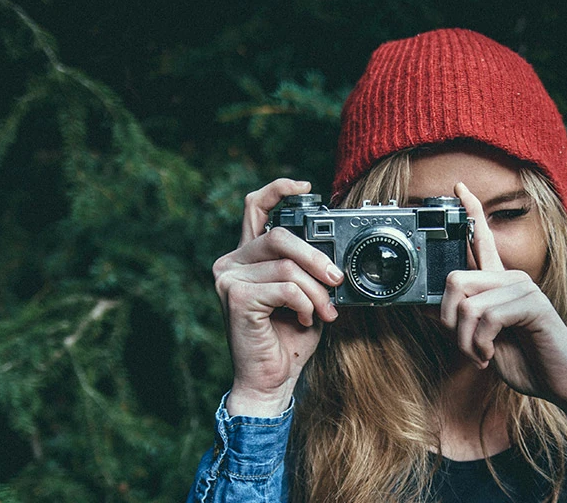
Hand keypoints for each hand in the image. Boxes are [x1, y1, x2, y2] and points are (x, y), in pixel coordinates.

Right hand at [212, 178, 342, 415]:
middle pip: (280, 236)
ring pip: (287, 266)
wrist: (270, 380)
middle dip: (317, 258)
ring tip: (325, 312)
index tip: (306, 186)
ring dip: (316, 291)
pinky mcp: (236, 297)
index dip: (278, 189)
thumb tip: (334, 255)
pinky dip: (304, 303)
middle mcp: (231, 262)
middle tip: (337, 280)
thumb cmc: (287, 339)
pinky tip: (303, 319)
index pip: (255, 208)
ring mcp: (229, 279)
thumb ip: (307, 270)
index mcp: (246, 257)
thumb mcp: (304, 296)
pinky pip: (285, 287)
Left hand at [440, 183, 566, 407]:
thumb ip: (459, 323)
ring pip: (467, 304)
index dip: (470, 212)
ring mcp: (524, 288)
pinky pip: (487, 318)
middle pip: (454, 279)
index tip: (458, 187)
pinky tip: (493, 355)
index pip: (483, 240)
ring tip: (483, 356)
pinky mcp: (532, 304)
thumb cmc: (527, 362)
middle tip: (467, 347)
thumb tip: (425, 309)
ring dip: (466, 341)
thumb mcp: (482, 342)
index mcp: (500, 284)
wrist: (563, 384)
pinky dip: (481, 345)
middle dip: (449, 322)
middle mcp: (511, 278)